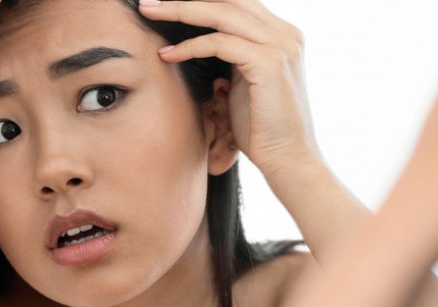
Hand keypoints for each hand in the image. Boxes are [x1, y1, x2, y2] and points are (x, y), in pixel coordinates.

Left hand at [138, 0, 317, 178]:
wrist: (289, 160)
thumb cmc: (263, 129)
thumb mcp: (246, 82)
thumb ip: (233, 56)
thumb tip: (202, 42)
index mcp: (283, 35)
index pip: (237, 2)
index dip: (202, 1)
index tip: (167, 4)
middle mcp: (286, 34)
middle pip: (229, 0)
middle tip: (148, 2)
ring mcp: (280, 46)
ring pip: (221, 13)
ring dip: (180, 11)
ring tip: (149, 12)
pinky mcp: (268, 63)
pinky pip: (219, 43)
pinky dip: (189, 46)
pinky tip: (168, 55)